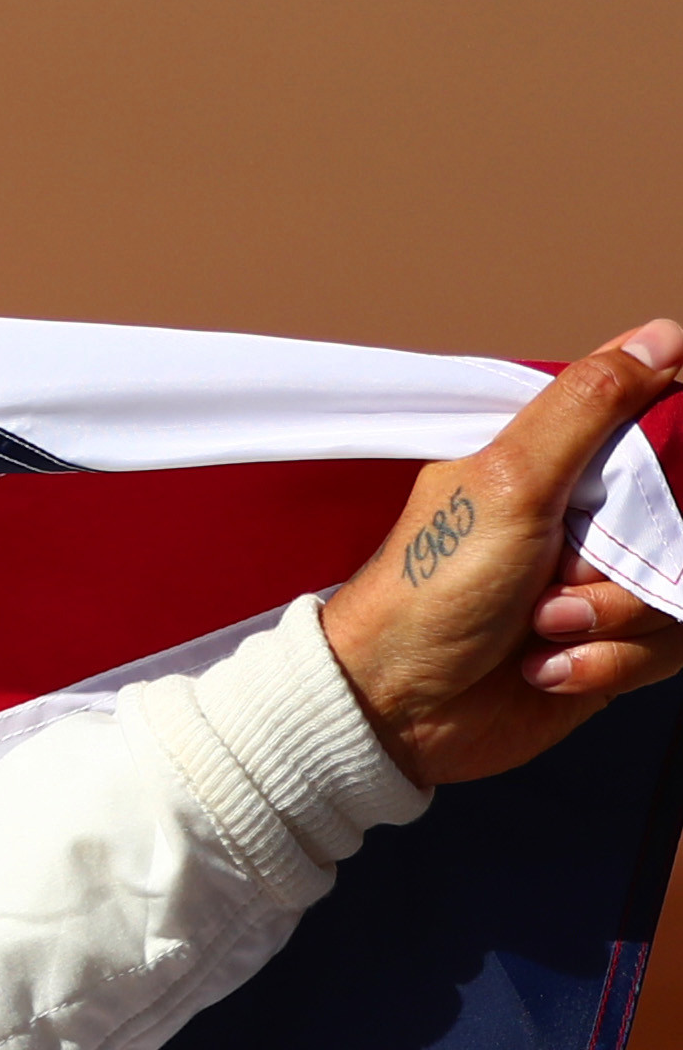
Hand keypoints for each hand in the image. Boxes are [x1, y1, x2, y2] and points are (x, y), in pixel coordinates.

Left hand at [320, 321, 682, 786]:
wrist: (396, 712)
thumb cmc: (429, 592)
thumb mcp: (506, 482)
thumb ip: (587, 406)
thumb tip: (663, 337)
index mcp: (561, 462)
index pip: (660, 425)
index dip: (667, 457)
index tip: (623, 495)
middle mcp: (591, 517)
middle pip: (678, 514)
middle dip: (628, 560)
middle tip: (556, 580)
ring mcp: (606, 583)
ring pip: (679, 585)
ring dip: (610, 617)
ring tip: (539, 631)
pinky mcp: (615, 647)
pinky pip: (668, 646)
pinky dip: (605, 663)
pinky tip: (545, 669)